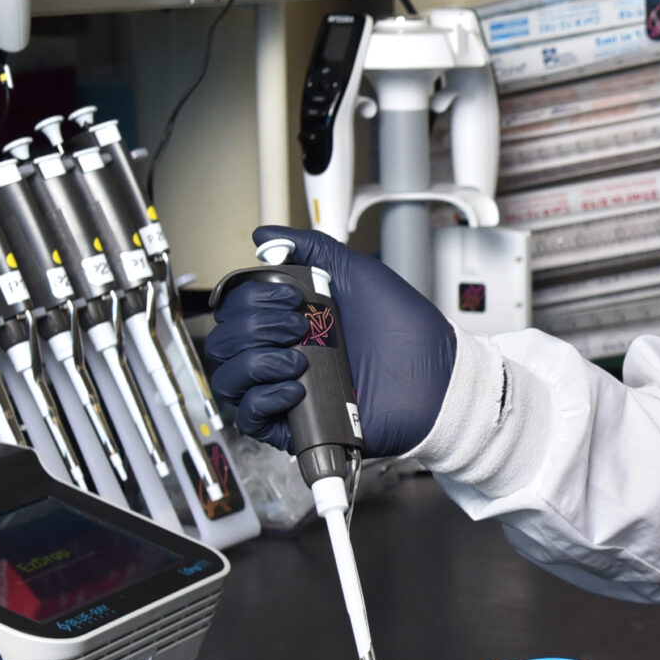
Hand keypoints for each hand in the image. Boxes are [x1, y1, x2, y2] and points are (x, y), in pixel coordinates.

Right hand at [203, 225, 457, 456]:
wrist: (434, 376)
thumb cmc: (404, 330)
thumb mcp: (356, 273)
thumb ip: (311, 249)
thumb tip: (265, 236)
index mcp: (292, 320)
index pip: (236, 311)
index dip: (250, 299)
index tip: (290, 295)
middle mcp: (283, 353)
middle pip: (225, 342)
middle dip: (253, 326)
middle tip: (297, 323)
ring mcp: (286, 389)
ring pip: (228, 379)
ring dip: (255, 361)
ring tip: (297, 357)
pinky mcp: (296, 423)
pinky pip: (249, 418)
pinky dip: (263, 398)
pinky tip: (295, 385)